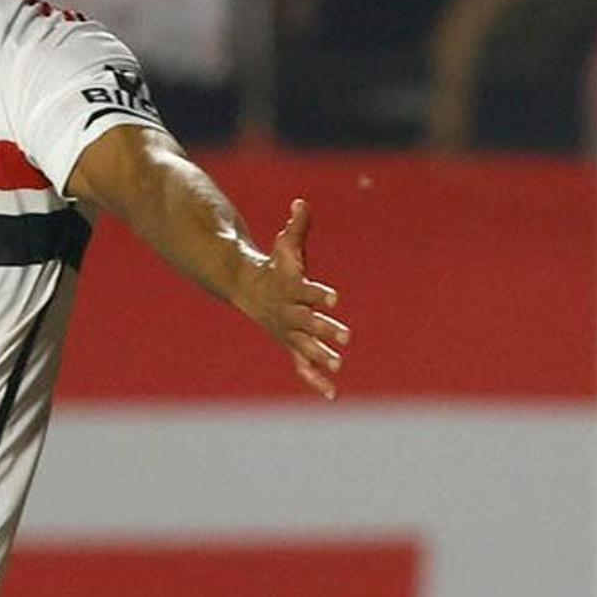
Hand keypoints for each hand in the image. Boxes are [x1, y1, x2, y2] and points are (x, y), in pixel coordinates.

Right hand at [232, 198, 347, 399]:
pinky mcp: (292, 345)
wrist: (248, 289)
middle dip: (326, 330)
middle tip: (347, 338)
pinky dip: (315, 380)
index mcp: (292, 290)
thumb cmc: (275, 266)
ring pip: (306, 348)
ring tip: (339, 365)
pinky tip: (331, 394)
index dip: (321, 295)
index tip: (336, 297)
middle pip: (309, 324)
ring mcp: (289, 332)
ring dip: (322, 357)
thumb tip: (302, 202)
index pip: (308, 291)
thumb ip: (297, 226)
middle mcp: (290, 314)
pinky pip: (302, 366)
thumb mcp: (286, 246)